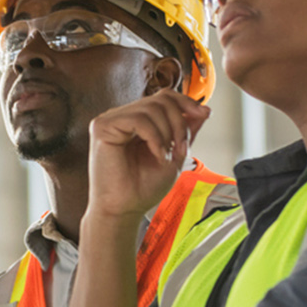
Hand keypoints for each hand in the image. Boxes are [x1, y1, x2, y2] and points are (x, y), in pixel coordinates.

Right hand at [86, 91, 209, 218]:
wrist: (125, 209)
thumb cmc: (143, 188)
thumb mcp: (174, 155)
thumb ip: (186, 132)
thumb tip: (204, 109)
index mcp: (136, 121)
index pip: (163, 96)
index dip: (185, 101)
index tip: (204, 114)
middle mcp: (122, 117)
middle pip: (160, 99)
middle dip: (180, 123)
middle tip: (181, 148)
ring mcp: (110, 120)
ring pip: (151, 107)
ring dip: (168, 132)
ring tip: (166, 156)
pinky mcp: (102, 127)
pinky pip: (138, 119)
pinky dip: (154, 137)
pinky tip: (156, 154)